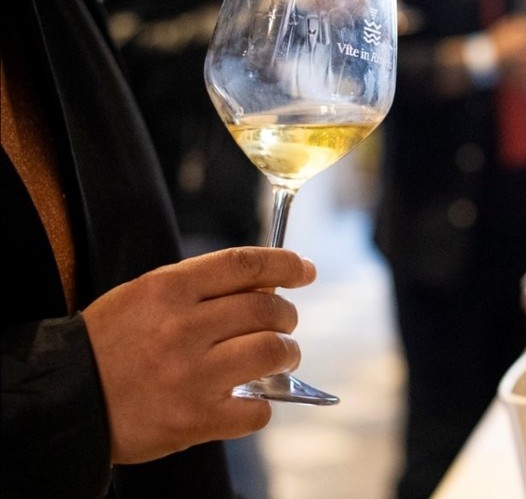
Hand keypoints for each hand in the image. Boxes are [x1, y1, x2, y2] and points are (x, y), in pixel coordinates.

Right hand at [82, 247, 315, 464]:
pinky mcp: (194, 418)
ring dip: (287, 354)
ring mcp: (191, 375)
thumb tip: (265, 284)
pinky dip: (262, 405)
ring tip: (280, 358)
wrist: (66, 400)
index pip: (244, 264)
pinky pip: (256, 409)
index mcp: (169, 289)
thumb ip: (201, 287)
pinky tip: (248, 400)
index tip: (304, 269)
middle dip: (287, 315)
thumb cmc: (109, 344)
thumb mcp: (145, 295)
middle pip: (267, 308)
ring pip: (272, 352)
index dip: (284, 264)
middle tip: (284, 324)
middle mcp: (183, 328)